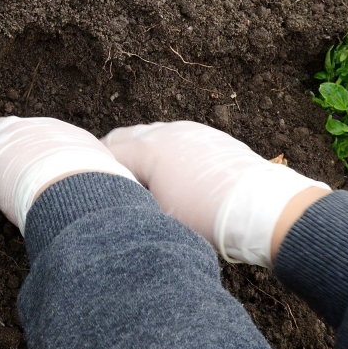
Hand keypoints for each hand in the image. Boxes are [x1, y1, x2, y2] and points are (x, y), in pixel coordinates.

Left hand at [0, 116, 137, 232]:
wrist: (72, 184)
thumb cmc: (95, 193)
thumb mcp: (107, 191)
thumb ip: (108, 199)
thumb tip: (123, 224)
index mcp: (72, 138)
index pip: (55, 139)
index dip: (45, 151)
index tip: (43, 163)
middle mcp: (41, 128)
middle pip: (22, 128)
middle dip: (16, 141)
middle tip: (11, 159)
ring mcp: (12, 135)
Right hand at [102, 121, 329, 266]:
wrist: (262, 208)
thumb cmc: (207, 218)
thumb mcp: (158, 217)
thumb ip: (130, 202)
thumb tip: (115, 203)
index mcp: (147, 149)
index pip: (105, 155)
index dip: (92, 171)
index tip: (84, 185)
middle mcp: (164, 132)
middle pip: (124, 137)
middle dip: (111, 155)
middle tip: (103, 177)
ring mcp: (189, 130)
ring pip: (151, 134)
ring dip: (139, 151)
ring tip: (136, 176)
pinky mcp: (210, 136)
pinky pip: (176, 137)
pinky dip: (164, 150)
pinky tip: (169, 171)